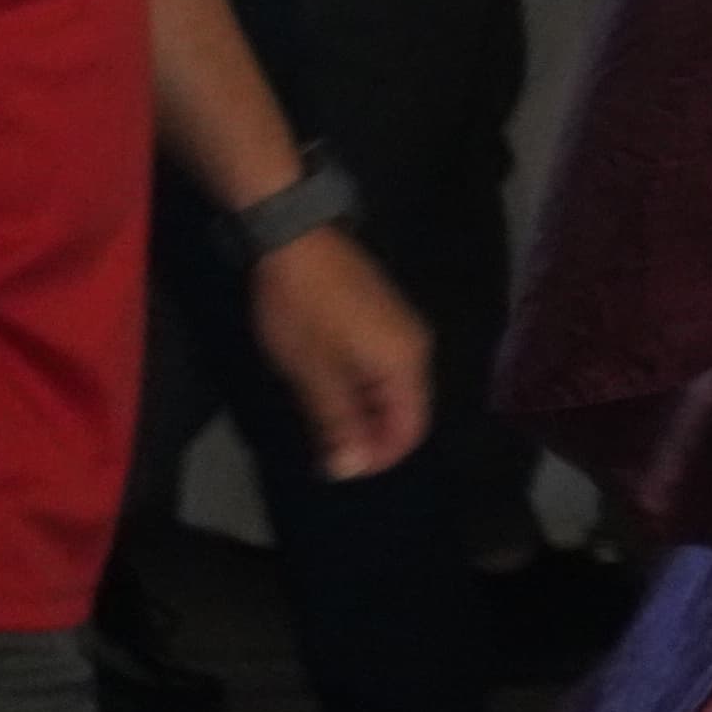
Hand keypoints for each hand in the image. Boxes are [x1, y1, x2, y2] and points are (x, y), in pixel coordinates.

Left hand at [248, 228, 430, 479]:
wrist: (296, 242)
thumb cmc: (303, 311)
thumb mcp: (313, 373)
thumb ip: (337, 422)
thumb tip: (349, 470)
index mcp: (405, 362)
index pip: (412, 428)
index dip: (379, 457)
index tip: (338, 470)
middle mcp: (415, 348)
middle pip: (408, 411)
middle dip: (371, 439)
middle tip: (325, 452)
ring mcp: (402, 331)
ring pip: (395, 391)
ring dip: (365, 416)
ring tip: (323, 426)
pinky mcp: (384, 321)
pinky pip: (385, 371)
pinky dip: (363, 392)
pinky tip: (329, 393)